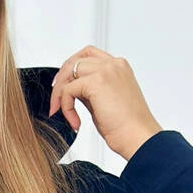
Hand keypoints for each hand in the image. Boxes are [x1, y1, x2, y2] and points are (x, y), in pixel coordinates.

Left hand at [47, 45, 163, 159]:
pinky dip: (66, 107)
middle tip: (55, 100)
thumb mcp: (107, 102)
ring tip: (61, 112)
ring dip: (60, 93)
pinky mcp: (97, 82)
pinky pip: (68, 90)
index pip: (89, 56)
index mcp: (119, 67)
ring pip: (69, 71)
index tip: (63, 87)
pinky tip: (75, 122)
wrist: (137, 137)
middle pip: (76, 59)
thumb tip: (73, 91)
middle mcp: (113, 64)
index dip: (72, 69)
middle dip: (62, 78)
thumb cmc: (127, 126)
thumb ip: (92, 91)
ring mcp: (106, 70)